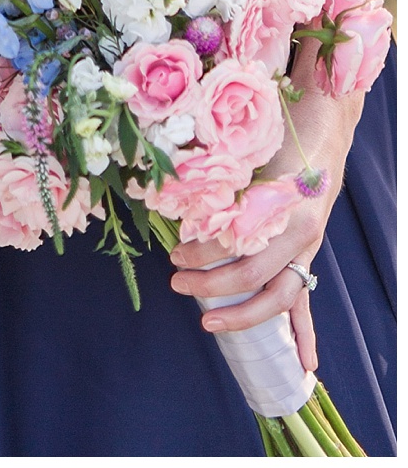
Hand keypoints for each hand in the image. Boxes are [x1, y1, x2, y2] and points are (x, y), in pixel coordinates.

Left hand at [169, 92, 354, 372]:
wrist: (324, 129)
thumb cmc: (279, 132)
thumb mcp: (248, 145)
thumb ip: (220, 170)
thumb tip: (171, 189)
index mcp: (282, 204)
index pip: (239, 241)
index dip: (204, 251)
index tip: (175, 250)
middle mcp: (298, 232)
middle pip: (255, 274)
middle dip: (213, 285)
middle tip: (175, 283)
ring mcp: (305, 248)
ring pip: (279, 297)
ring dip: (244, 315)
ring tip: (208, 325)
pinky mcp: (305, 256)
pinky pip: (305, 301)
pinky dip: (304, 333)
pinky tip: (305, 366)